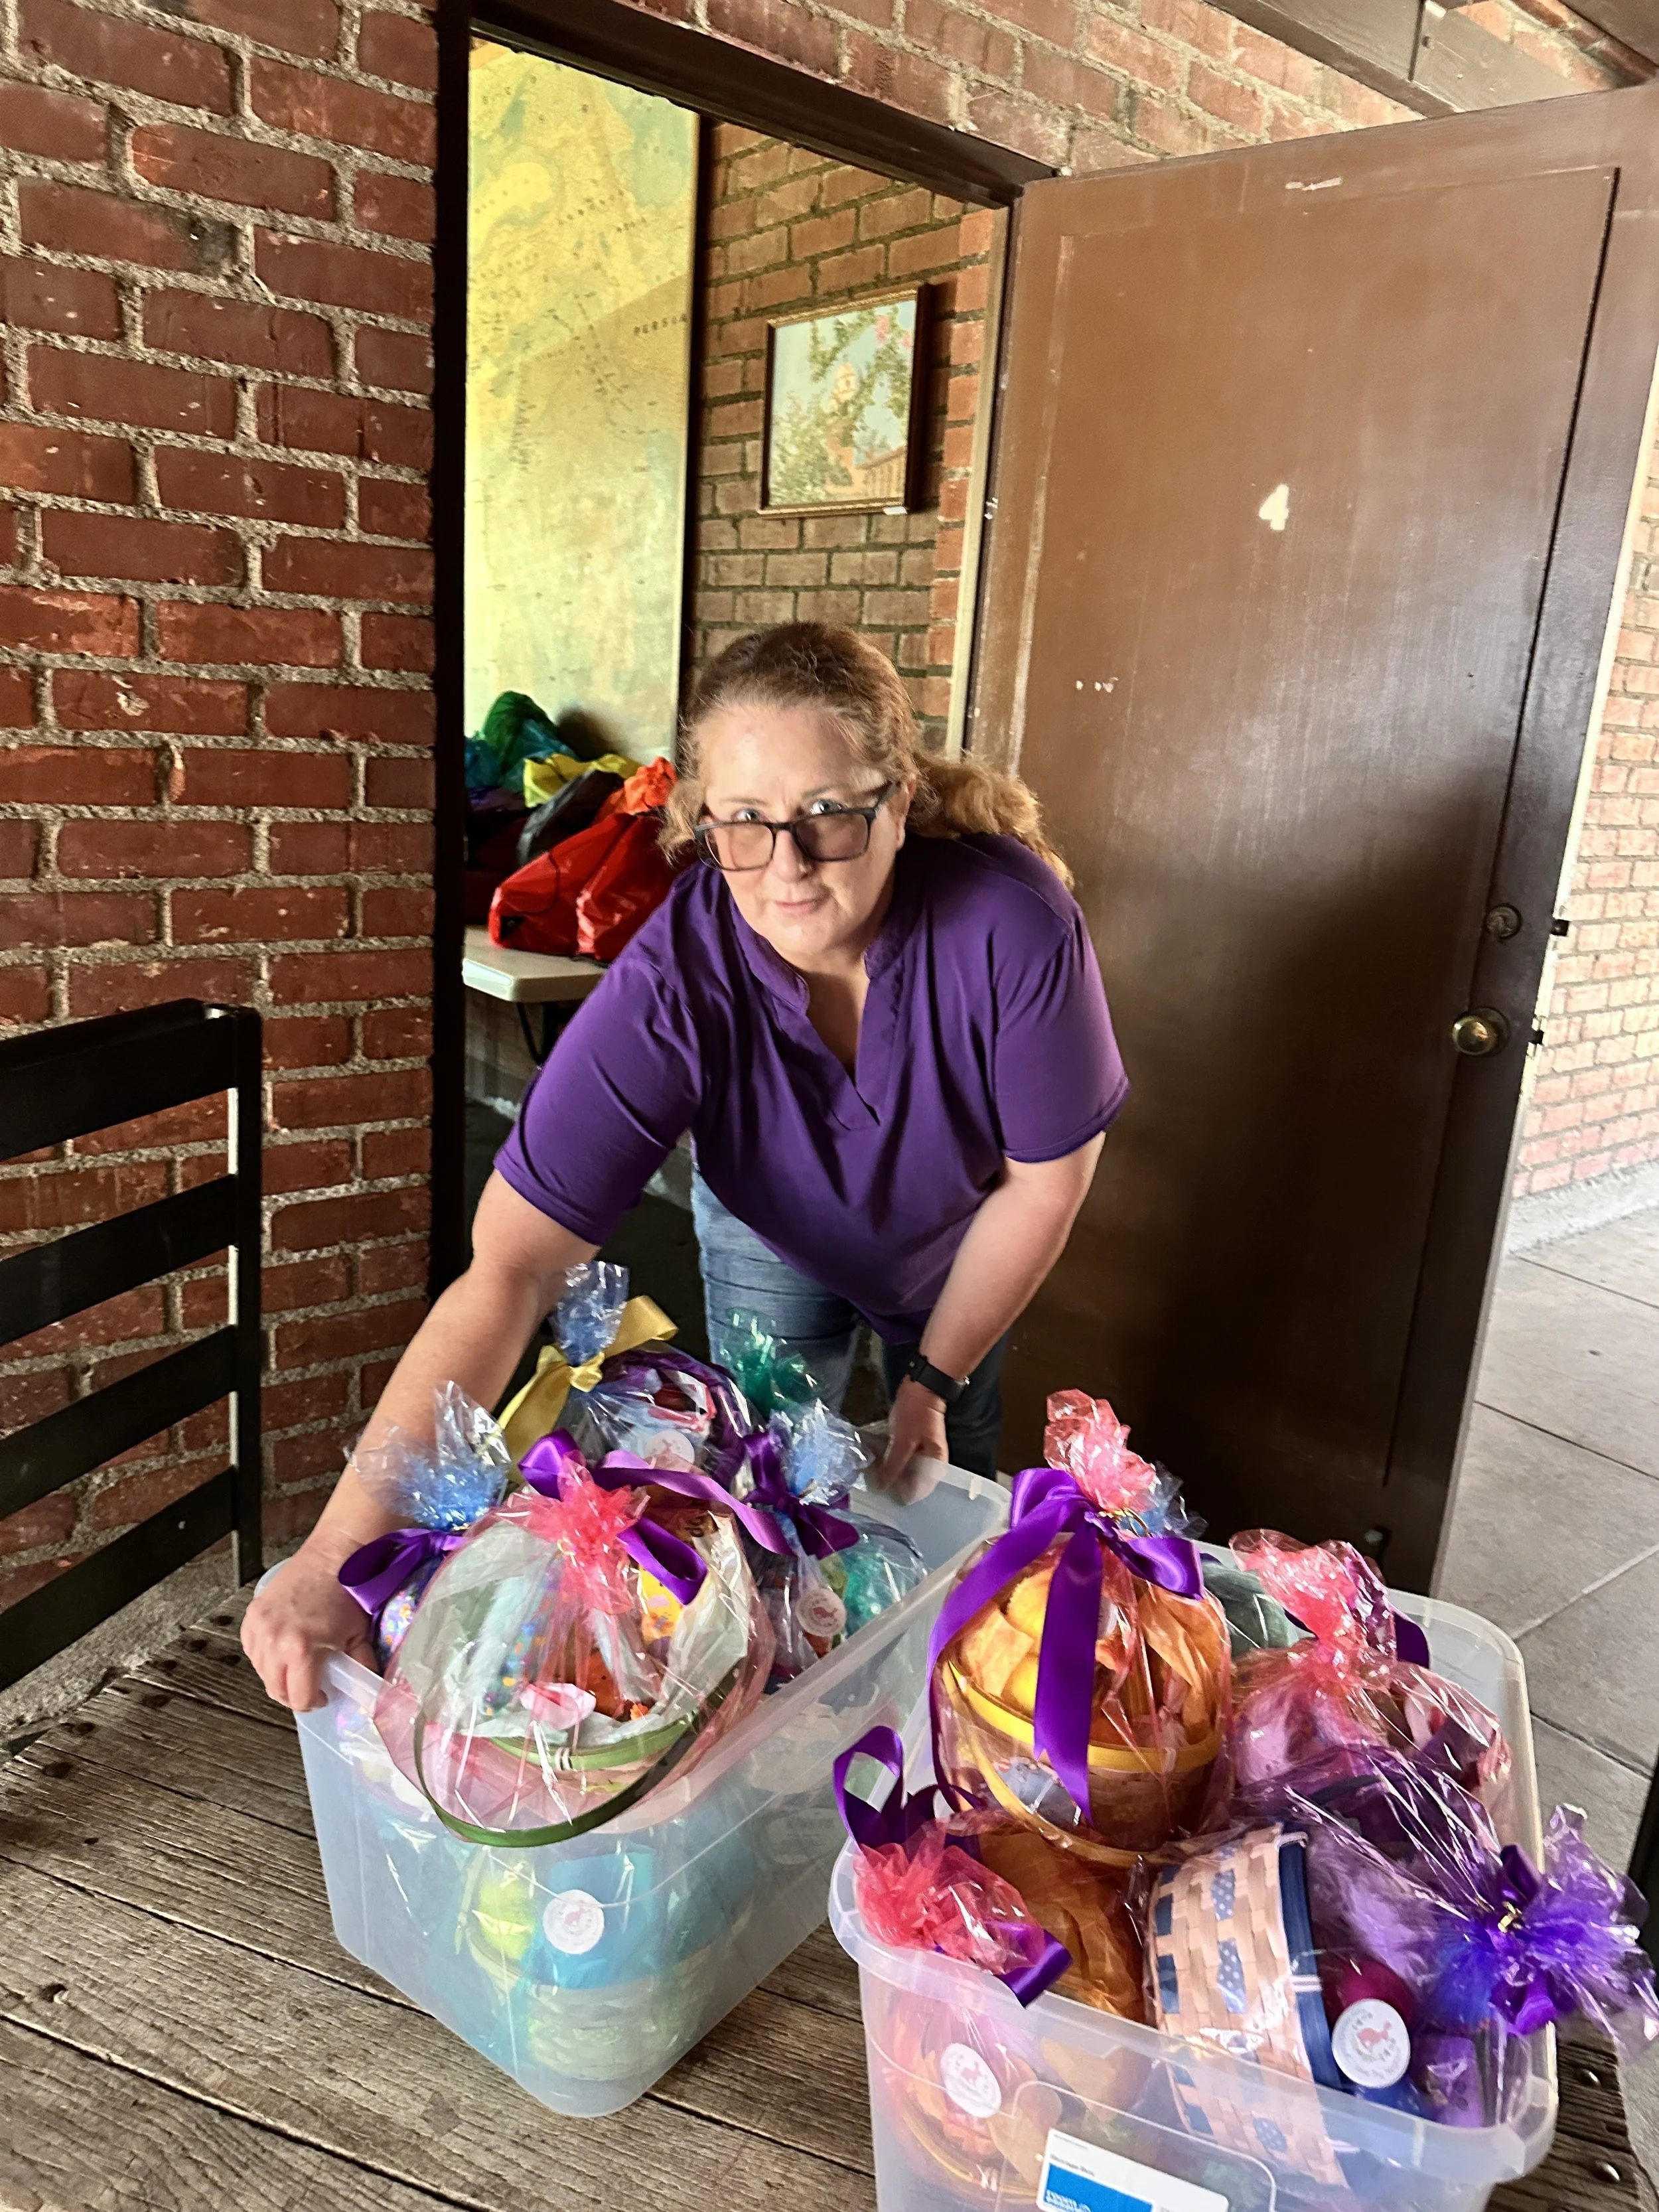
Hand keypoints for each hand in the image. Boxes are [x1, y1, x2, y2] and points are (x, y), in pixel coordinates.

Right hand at [241, 1544, 377, 1711]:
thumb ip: (360, 1666)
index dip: (313, 1702)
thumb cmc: (348, 1592)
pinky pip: (253, 1649)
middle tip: (310, 1689)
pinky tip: (283, 1650)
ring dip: (278, 1676)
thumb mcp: (358, 1636)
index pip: (298, 1697)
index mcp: (300, 1649)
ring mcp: (259, 1627)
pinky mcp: (252, 1616)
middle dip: (294, 1695)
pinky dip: (265, 1656)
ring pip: (261, 1671)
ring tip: (298, 1669)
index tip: (323, 1697)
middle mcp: (274, 1641)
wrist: (334, 1556)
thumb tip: (366, 1689)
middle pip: (275, 1689)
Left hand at [871, 1378, 947, 1503]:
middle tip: (874, 1482)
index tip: (883, 1492)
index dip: (901, 1493)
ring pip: (907, 1471)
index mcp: (936, 1464)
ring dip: (892, 1472)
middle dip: (895, 1483)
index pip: (919, 1491)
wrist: (921, 1388)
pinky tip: (879, 1461)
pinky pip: (904, 1459)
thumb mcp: (903, 1441)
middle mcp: (932, 1462)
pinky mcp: (915, 1445)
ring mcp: (924, 1453)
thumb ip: (894, 1466)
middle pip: (913, 1482)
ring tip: (874, 1473)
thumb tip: (883, 1486)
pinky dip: (892, 1461)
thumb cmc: (914, 1414)